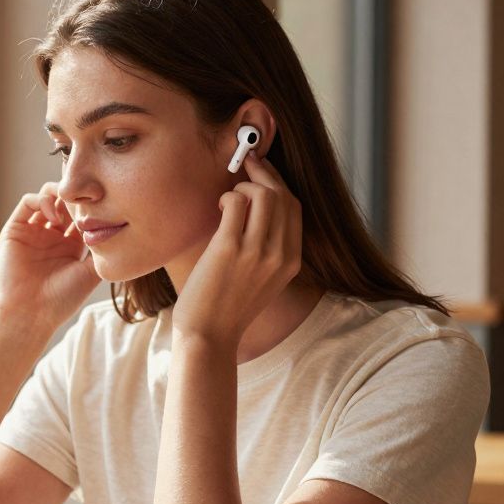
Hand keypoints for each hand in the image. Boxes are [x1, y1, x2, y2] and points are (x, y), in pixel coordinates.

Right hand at [0, 182, 100, 332]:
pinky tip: (54, 216)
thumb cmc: (61, 299)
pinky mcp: (15, 230)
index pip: (82, 216)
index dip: (92, 207)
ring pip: (47, 197)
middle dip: (76, 196)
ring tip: (70, 206)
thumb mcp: (91, 273)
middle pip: (65, 203)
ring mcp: (33, 232)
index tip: (104, 207)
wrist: (30, 314)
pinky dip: (42, 200)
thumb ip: (103, 250)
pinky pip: (28, 202)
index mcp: (71, 247)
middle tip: (87, 199)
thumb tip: (120, 228)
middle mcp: (52, 237)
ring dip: (59, 194)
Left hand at [171, 150, 302, 351]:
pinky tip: (219, 208)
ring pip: (262, 194)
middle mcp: (279, 255)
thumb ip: (269, 249)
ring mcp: (256, 251)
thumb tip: (258, 207)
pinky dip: (227, 197)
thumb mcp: (263, 280)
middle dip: (262, 175)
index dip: (279, 184)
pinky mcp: (229, 249)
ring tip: (228, 199)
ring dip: (243, 186)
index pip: (295, 208)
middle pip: (282, 196)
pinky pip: (236, 203)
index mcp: (291, 261)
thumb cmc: (227, 306)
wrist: (208, 336)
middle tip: (244, 167)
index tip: (263, 172)